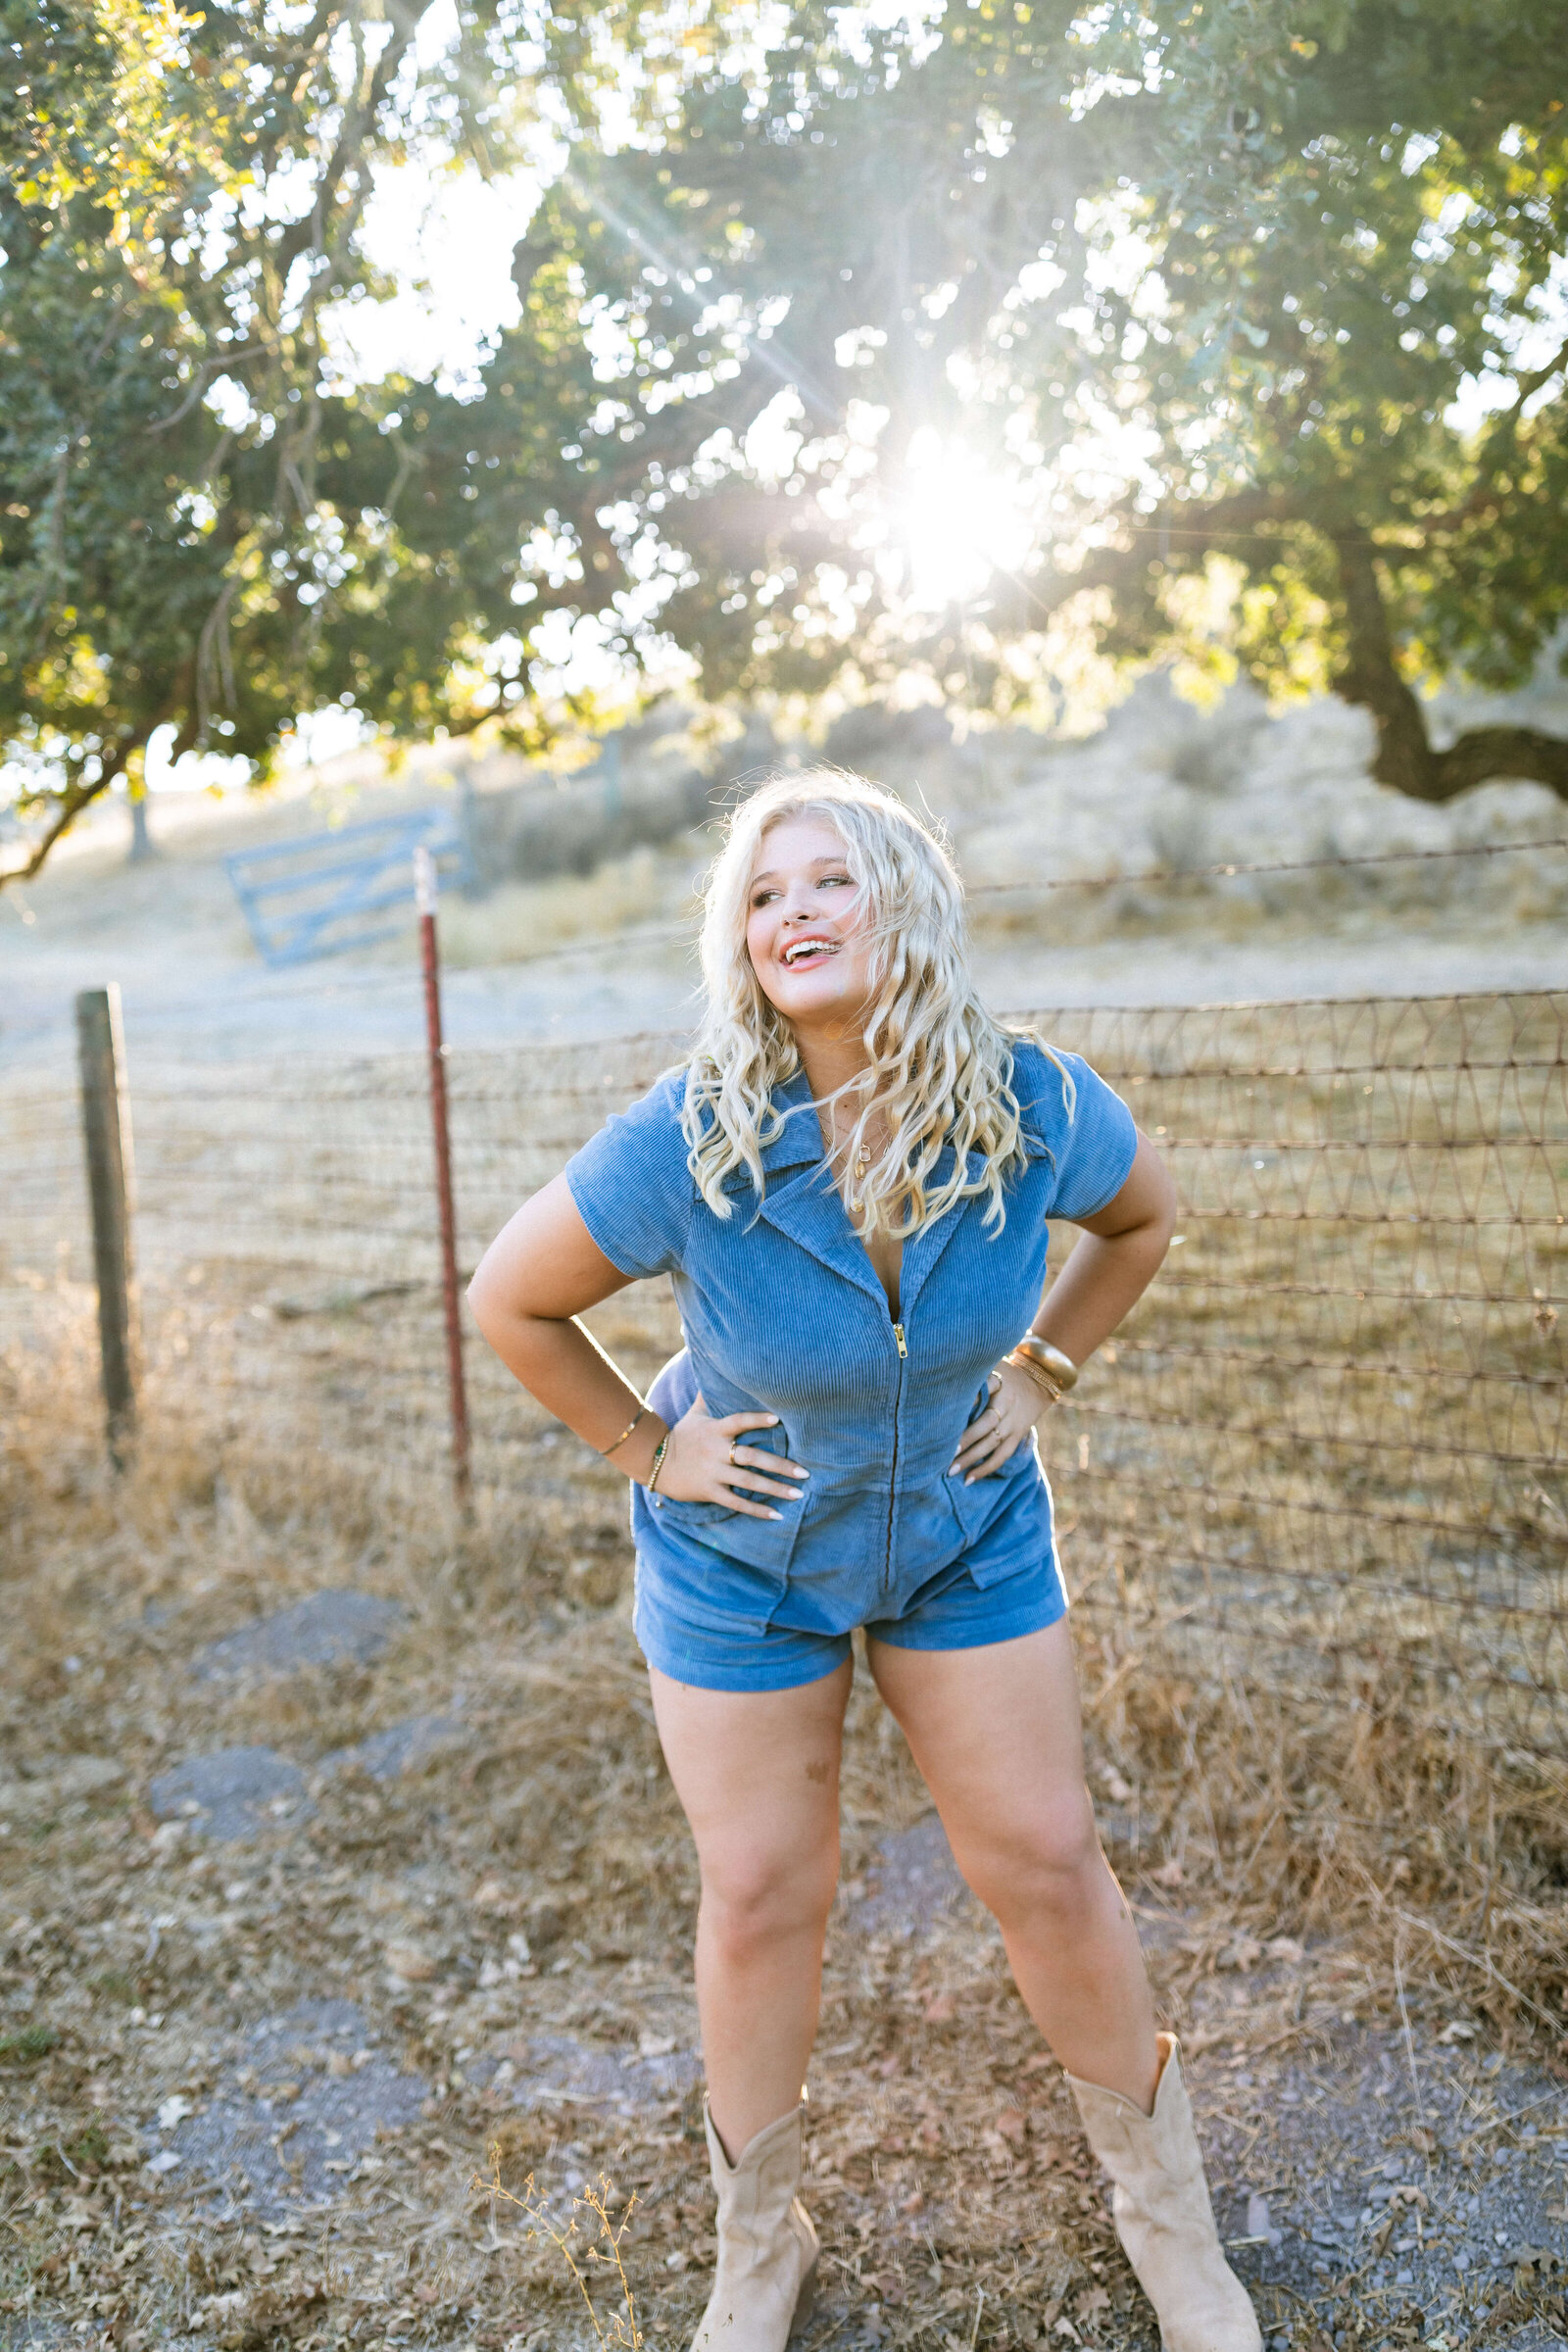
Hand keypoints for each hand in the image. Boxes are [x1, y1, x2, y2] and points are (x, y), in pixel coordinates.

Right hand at [655, 1392, 809, 1520]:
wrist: (654, 1463)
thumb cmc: (681, 1436)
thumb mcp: (695, 1414)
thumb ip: (708, 1395)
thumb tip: (712, 1366)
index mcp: (716, 1430)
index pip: (739, 1421)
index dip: (756, 1419)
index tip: (778, 1418)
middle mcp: (716, 1451)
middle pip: (752, 1457)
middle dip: (780, 1465)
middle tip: (805, 1472)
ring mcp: (713, 1473)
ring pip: (748, 1482)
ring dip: (775, 1489)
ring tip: (798, 1493)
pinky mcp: (710, 1492)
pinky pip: (736, 1502)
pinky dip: (757, 1510)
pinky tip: (777, 1515)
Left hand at [950, 1361, 1054, 1483]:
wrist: (1040, 1380)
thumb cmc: (1006, 1373)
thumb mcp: (993, 1366)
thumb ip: (974, 1378)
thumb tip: (945, 1389)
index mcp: (999, 1384)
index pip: (982, 1393)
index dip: (967, 1403)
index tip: (948, 1414)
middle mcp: (1007, 1405)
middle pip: (986, 1424)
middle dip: (965, 1439)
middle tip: (945, 1452)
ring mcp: (1013, 1423)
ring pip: (993, 1444)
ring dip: (972, 1458)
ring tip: (952, 1471)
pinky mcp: (1018, 1436)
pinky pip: (1002, 1455)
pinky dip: (986, 1468)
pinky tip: (969, 1479)